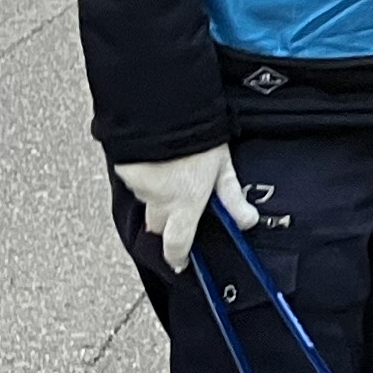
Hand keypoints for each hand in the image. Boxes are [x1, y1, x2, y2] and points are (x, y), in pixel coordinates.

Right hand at [114, 144, 254, 275]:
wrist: (165, 109)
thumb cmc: (198, 135)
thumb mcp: (223, 167)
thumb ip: (232, 198)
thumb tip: (247, 221)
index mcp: (185, 203)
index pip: (177, 244)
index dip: (177, 258)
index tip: (179, 263)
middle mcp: (159, 199)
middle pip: (158, 226)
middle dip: (167, 224)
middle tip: (180, 208)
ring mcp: (139, 186)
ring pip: (146, 201)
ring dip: (157, 194)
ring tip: (172, 172)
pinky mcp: (125, 171)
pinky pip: (135, 181)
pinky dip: (145, 175)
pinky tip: (157, 161)